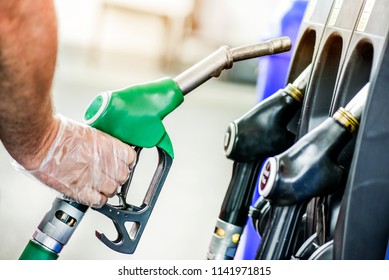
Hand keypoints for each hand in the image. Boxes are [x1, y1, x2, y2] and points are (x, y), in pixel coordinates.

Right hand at [14, 114, 135, 206]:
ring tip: (99, 184)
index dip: (126, 161)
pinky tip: (93, 194)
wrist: (40, 143)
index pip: (130, 158)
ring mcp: (93, 178)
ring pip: (113, 190)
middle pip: (123, 176)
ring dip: (108, 188)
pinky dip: (98, 199)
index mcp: (109, 146)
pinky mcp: (80, 190)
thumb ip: (103, 144)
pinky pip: (99, 201)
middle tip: (109, 174)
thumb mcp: (90, 132)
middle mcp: (105, 163)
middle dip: (118, 176)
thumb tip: (109, 151)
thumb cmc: (59, 134)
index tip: (122, 162)